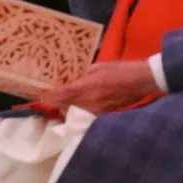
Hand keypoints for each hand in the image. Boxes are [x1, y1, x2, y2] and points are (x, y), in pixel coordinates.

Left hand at [38, 61, 158, 114]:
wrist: (142, 81)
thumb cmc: (120, 70)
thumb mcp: (98, 67)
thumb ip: (83, 75)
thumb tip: (74, 81)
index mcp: (88, 87)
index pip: (63, 94)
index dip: (50, 96)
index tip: (41, 95)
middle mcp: (91, 101)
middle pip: (66, 107)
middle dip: (57, 103)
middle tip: (50, 98)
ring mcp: (98, 110)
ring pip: (75, 113)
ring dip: (67, 109)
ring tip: (62, 103)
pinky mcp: (105, 115)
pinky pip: (87, 116)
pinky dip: (80, 112)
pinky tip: (79, 108)